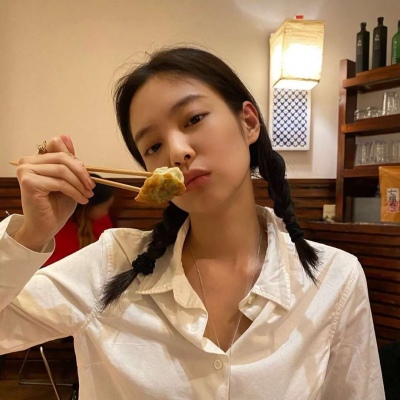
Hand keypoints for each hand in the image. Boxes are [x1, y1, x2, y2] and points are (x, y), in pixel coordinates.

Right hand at [12, 135, 94, 250]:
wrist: (46, 227)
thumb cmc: (56, 205)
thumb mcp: (67, 179)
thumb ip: (67, 159)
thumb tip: (65, 135)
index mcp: (35, 159)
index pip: (59, 148)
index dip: (76, 160)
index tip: (87, 176)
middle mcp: (26, 162)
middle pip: (62, 158)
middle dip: (81, 173)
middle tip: (91, 186)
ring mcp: (25, 171)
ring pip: (63, 171)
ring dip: (80, 184)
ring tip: (87, 195)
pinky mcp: (29, 183)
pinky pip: (60, 183)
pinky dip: (75, 192)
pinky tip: (82, 200)